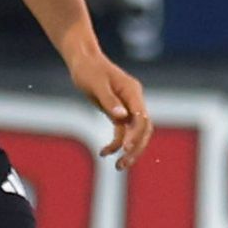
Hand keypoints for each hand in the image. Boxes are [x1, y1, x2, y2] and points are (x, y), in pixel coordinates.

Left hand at [66, 46, 152, 167]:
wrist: (83, 60)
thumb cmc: (89, 69)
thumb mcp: (96, 84)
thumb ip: (109, 101)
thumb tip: (122, 117)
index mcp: (133, 92)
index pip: (141, 117)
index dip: (136, 134)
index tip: (126, 148)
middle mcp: (134, 101)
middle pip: (144, 129)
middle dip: (136, 148)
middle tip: (124, 164)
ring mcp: (128, 107)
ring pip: (135, 133)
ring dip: (129, 150)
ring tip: (119, 167)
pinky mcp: (118, 112)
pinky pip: (122, 131)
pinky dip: (116, 143)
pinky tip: (104, 153)